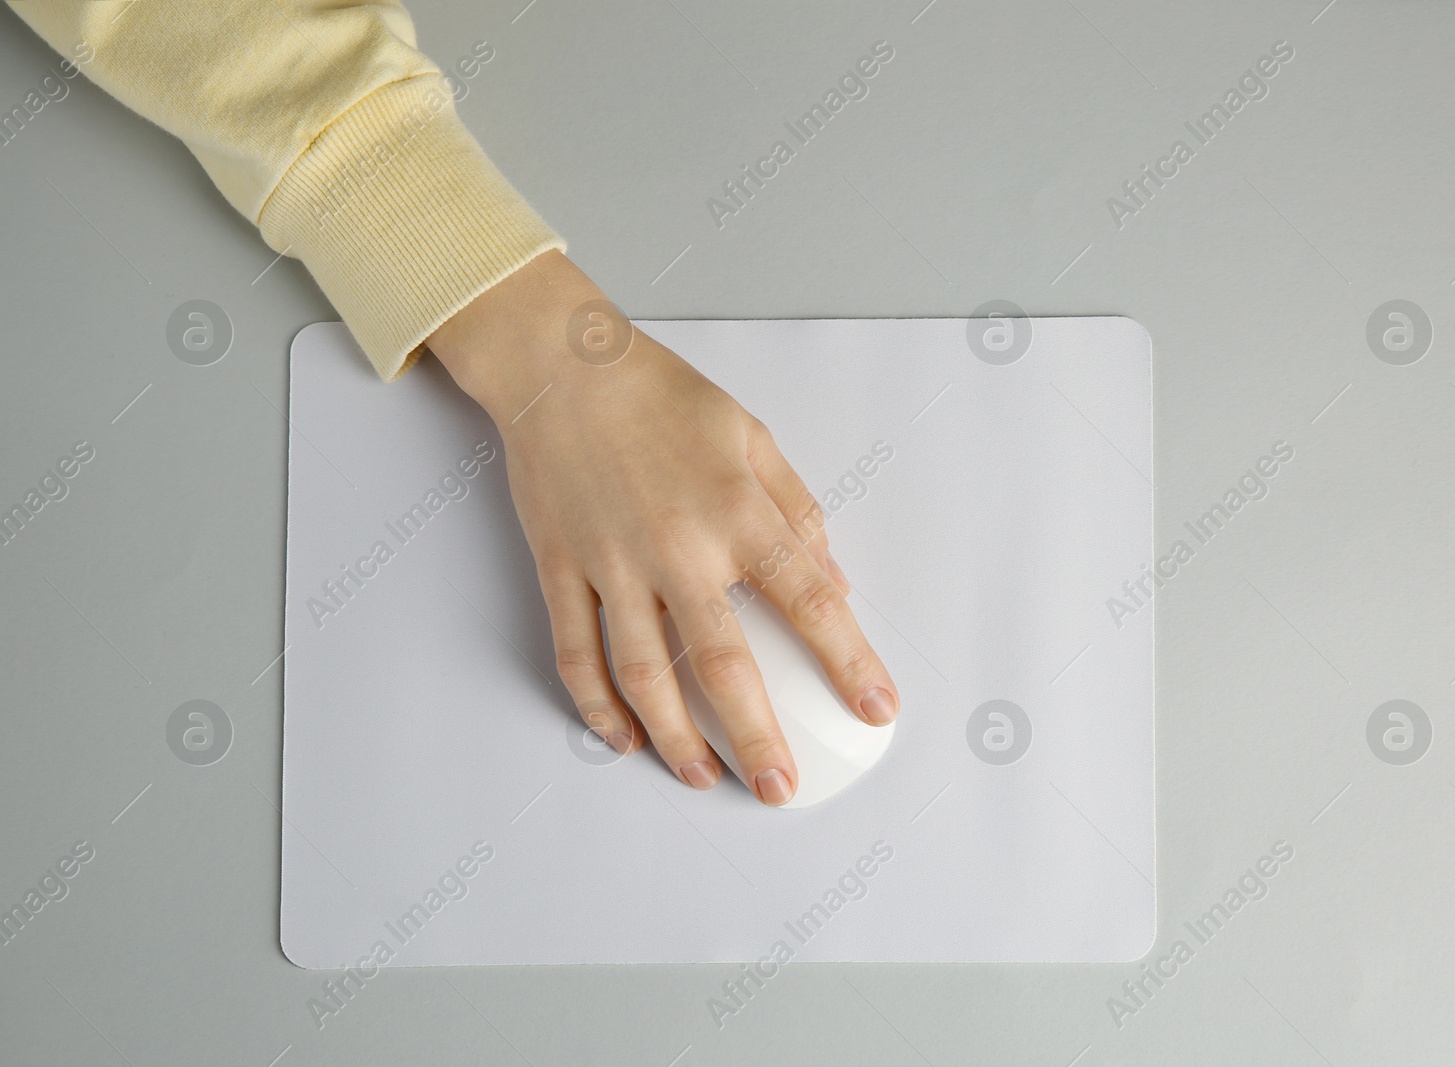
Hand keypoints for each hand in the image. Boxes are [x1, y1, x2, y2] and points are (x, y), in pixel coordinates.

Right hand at [427, 251, 899, 804]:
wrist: (563, 368)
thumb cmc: (663, 397)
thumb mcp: (753, 439)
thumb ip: (799, 513)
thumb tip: (836, 584)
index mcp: (739, 512)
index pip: (809, 602)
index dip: (849, 662)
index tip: (876, 709)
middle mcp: (679, 547)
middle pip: (723, 663)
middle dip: (756, 737)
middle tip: (779, 788)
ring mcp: (613, 564)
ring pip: (643, 675)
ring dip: (676, 739)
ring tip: (704, 779)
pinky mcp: (561, 570)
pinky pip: (576, 655)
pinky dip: (597, 707)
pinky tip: (624, 739)